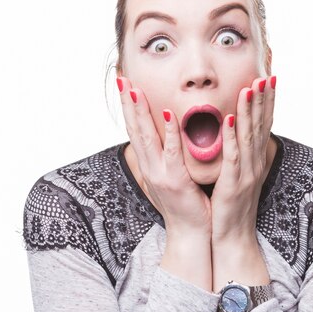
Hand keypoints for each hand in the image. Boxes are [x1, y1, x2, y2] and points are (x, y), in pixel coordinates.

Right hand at [117, 76, 211, 237]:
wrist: (191, 234)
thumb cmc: (186, 205)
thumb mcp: (174, 177)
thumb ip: (170, 157)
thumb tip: (171, 137)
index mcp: (150, 165)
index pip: (135, 130)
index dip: (128, 107)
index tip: (124, 83)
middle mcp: (150, 167)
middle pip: (135, 129)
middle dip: (127, 102)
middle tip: (121, 77)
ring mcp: (160, 174)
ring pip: (147, 137)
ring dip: (140, 111)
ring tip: (134, 89)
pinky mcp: (175, 181)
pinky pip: (172, 152)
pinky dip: (169, 131)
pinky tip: (167, 113)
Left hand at [211, 75, 275, 242]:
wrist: (233, 237)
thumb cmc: (233, 208)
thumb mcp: (240, 178)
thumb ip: (242, 157)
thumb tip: (238, 136)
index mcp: (255, 161)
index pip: (264, 126)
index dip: (268, 102)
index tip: (270, 79)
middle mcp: (255, 164)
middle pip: (260, 126)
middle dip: (263, 99)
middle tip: (265, 74)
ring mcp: (246, 174)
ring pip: (249, 137)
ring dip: (249, 111)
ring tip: (250, 88)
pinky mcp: (233, 184)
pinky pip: (233, 156)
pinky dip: (231, 136)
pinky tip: (228, 119)